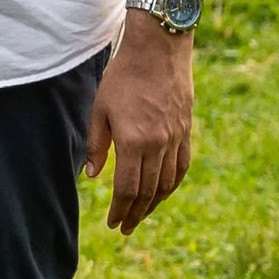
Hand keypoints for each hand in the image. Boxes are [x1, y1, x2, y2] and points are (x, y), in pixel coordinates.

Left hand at [85, 21, 191, 233]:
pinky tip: (163, 192)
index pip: (128, 189)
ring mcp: (176, 139)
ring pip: (167, 183)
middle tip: (124, 227)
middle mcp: (158, 145)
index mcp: (134, 141)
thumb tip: (92, 176)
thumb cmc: (123, 76)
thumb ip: (96, 144)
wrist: (159, 50)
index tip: (112, 222)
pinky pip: (182, 166)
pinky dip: (172, 184)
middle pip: (148, 192)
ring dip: (154, 204)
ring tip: (141, 215)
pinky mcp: (186, 131)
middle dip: (135, 213)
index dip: (120, 210)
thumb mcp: (100, 108)